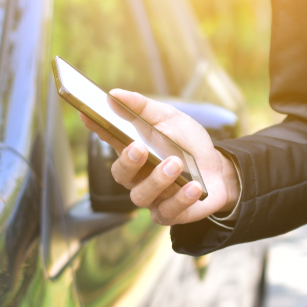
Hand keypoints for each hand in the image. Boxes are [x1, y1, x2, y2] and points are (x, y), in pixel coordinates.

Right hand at [79, 89, 239, 225]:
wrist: (220, 172)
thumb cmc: (189, 145)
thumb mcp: (171, 119)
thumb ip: (144, 108)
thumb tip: (116, 94)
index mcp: (132, 149)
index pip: (109, 137)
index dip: (96, 126)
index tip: (87, 113)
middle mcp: (136, 175)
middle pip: (120, 173)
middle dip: (128, 161)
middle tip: (139, 148)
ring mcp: (151, 196)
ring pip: (141, 195)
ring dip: (158, 180)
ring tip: (176, 164)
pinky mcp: (168, 213)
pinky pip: (167, 212)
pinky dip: (180, 199)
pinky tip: (193, 187)